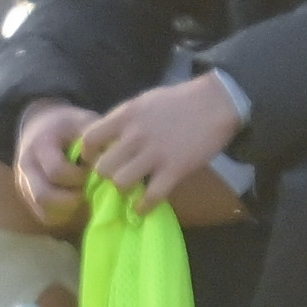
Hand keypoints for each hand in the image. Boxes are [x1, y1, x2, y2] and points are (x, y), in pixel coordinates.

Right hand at [13, 101, 93, 228]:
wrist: (43, 127)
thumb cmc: (70, 126)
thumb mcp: (83, 123)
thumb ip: (96, 142)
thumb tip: (115, 164)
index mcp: (40, 145)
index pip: (57, 171)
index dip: (79, 175)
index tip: (95, 169)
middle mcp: (26, 167)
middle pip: (44, 196)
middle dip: (73, 198)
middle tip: (91, 189)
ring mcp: (25, 185)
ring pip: (44, 211)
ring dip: (70, 210)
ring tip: (86, 194)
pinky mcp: (30, 199)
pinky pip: (46, 217)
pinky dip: (66, 215)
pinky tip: (79, 201)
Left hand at [76, 74, 246, 213]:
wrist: (218, 102)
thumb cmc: (181, 100)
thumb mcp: (146, 101)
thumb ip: (125, 120)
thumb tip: (106, 140)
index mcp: (126, 115)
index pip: (89, 139)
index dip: (88, 154)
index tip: (95, 159)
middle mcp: (135, 136)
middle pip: (103, 167)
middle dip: (106, 175)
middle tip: (116, 175)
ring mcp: (155, 154)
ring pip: (121, 183)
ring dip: (124, 189)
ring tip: (132, 188)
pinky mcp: (175, 169)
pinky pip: (150, 197)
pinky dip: (143, 206)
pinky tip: (143, 206)